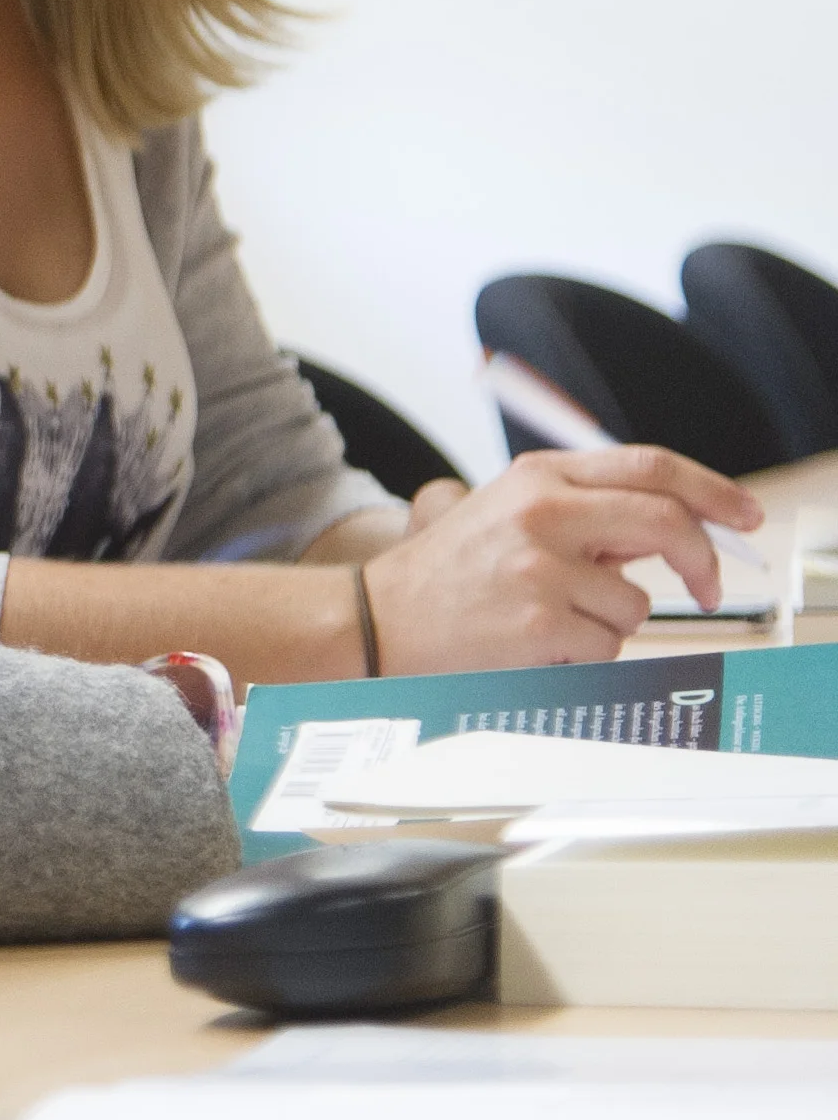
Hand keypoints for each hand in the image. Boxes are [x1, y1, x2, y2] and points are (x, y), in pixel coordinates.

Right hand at [363, 447, 764, 671]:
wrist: (376, 619)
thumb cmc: (445, 573)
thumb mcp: (507, 513)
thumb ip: (583, 511)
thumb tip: (668, 529)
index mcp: (537, 475)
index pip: (651, 467)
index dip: (712, 490)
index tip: (742, 515)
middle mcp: (542, 511)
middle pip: (666, 522)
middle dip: (702, 561)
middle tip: (708, 586)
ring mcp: (541, 567)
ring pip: (635, 601)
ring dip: (610, 621)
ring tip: (552, 620)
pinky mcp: (541, 622)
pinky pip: (607, 644)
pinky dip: (583, 653)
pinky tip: (535, 643)